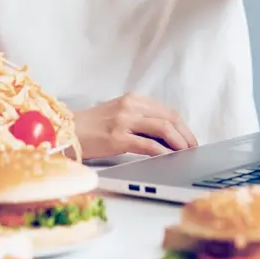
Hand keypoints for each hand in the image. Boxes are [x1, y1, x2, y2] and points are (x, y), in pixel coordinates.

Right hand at [72, 93, 198, 159]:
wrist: (67, 132)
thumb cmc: (92, 126)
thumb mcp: (119, 114)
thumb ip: (140, 119)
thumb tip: (166, 136)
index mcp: (133, 99)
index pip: (167, 111)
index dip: (183, 126)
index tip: (190, 139)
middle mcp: (130, 106)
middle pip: (170, 118)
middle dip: (186, 135)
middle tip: (192, 149)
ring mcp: (123, 121)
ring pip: (163, 129)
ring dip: (178, 143)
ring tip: (184, 154)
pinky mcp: (117, 138)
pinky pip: (148, 145)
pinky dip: (162, 152)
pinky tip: (168, 158)